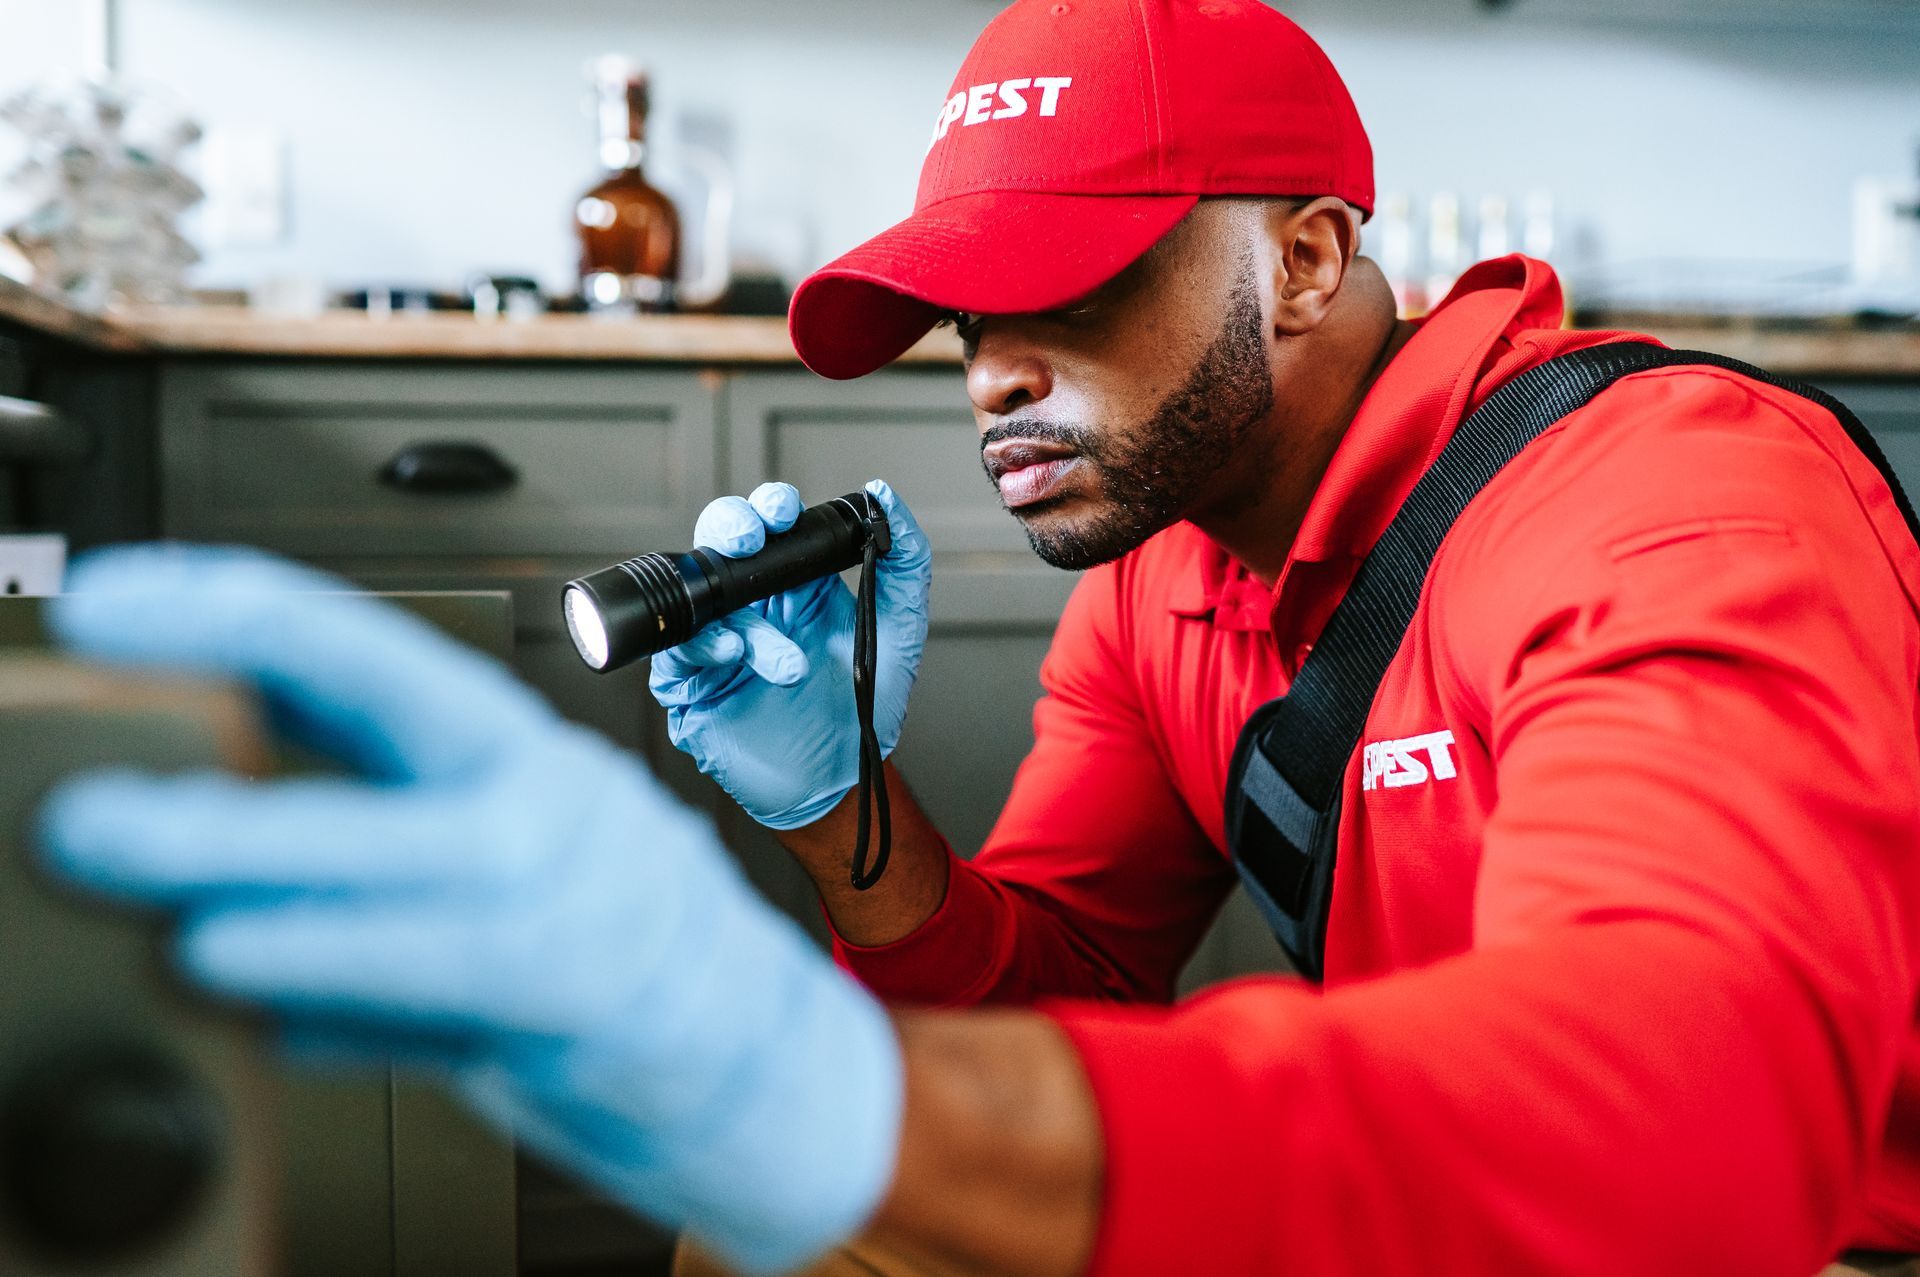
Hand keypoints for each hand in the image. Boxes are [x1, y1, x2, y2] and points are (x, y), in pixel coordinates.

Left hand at [34, 546, 900, 1274]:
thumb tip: (201, 766)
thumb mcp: (505, 825)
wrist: (758, 1046)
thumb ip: (367, 799)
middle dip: (213, 812)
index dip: (225, 615)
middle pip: (370, 797)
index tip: (109, 607)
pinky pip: (419, 1016)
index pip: (360, 652)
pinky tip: (250, 1014)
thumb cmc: (616, 926)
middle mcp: (548, 815)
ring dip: (257, 919)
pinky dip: (324, 1013)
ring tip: (165, 930)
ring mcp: (564, 918)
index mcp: (516, 746)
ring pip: (389, 915)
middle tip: (83, 817)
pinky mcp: (567, 1017)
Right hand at [650, 480, 930, 829]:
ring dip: (738, 616)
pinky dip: (702, 647)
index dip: (769, 507)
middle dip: (730, 528)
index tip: (784, 509)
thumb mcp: (900, 627)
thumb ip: (905, 560)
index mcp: (791, 582)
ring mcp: (717, 642)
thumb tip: (884, 494)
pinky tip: (733, 656)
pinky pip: (675, 652)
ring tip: (784, 662)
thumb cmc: (863, 705)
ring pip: (700, 597)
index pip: (768, 525)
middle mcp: (749, 604)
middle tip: (753, 538)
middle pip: (718, 543)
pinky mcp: (692, 685)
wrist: (841, 777)